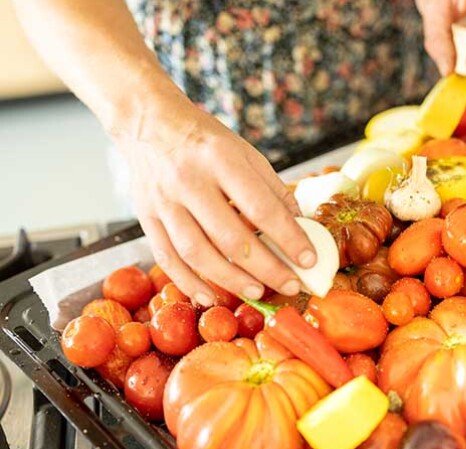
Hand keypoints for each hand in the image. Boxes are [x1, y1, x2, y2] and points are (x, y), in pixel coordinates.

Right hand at [118, 102, 314, 305]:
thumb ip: (273, 191)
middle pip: (230, 237)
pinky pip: (167, 258)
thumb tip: (300, 229)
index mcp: (221, 159)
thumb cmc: (205, 141)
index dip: (287, 237)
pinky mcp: (146, 218)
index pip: (261, 207)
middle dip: (265, 267)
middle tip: (289, 285)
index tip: (308, 259)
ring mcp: (164, 202)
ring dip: (230, 280)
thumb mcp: (246, 153)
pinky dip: (189, 282)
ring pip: (197, 253)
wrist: (149, 123)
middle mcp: (189, 181)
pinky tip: (210, 296)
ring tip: (257, 292)